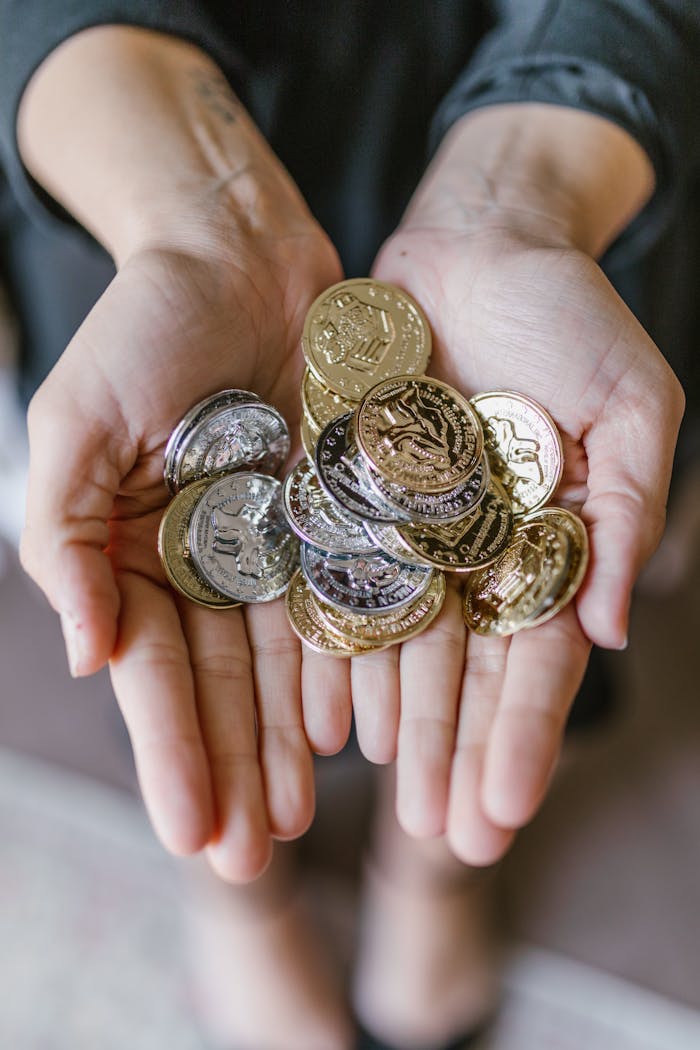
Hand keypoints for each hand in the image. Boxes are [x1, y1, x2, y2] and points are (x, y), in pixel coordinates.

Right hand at [21, 223, 341, 880]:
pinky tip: (353, 734)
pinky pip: (344, 605)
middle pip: (218, 688)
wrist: (237, 255)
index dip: (171, 753)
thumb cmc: (143, 330)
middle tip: (251, 860)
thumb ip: (64, 540)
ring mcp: (273, 547)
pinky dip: (346, 670)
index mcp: (131, 554)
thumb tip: (84, 653)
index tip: (192, 834)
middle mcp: (203, 564)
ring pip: (282, 666)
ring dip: (288, 745)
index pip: (151, 674)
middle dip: (232, 773)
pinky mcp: (335, 518)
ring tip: (302, 819)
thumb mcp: (76, 425)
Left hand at [307, 106, 683, 864]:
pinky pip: (335, 582)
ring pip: (399, 646)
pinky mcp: (346, 495)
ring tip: (385, 800)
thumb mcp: (631, 408)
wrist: (483, 245)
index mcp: (547, 545)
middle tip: (447, 841)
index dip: (524, 736)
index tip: (506, 810)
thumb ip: (621, 515)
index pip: (537, 659)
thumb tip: (605, 631)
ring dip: (396, 726)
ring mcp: (409, 530)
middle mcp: (475, 553)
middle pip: (465, 673)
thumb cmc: (572, 319)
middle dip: (458, 755)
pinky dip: (330, 649)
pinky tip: (321, 717)